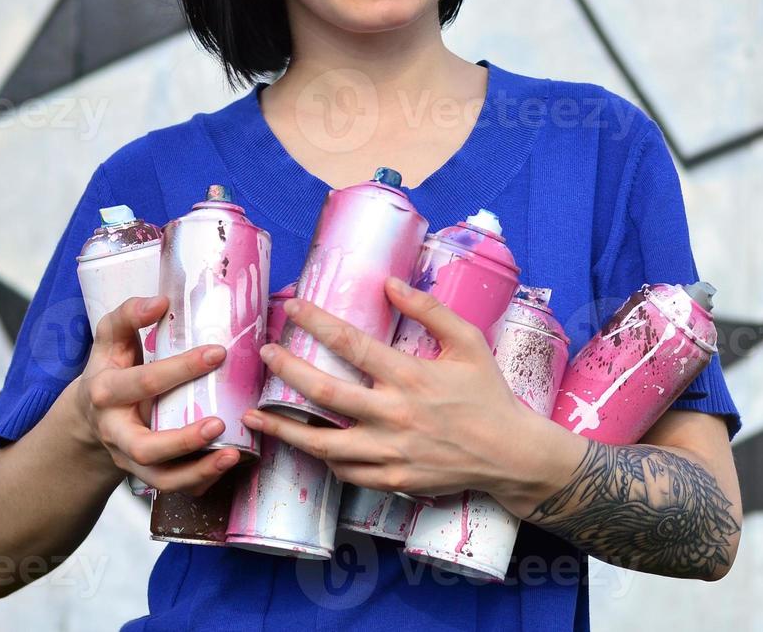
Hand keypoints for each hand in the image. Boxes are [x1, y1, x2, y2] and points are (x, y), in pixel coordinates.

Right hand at [69, 295, 240, 496]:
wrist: (89, 418)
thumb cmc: (112, 369)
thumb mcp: (110, 339)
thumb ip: (128, 315)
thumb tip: (160, 300)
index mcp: (105, 392)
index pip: (141, 382)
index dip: (179, 368)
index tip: (218, 352)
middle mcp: (115, 431)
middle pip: (143, 445)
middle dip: (182, 439)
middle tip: (220, 422)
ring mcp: (130, 458)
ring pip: (159, 477)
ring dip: (196, 470)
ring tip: (232, 454)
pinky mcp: (146, 474)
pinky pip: (173, 487)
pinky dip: (200, 481)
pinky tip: (228, 463)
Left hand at [242, 277, 533, 499]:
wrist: (509, 453)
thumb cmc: (488, 393)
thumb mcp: (468, 343)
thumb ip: (430, 311)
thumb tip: (390, 283)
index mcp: (411, 376)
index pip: (353, 345)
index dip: (318, 323)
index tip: (293, 307)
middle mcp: (395, 414)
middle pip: (325, 393)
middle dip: (288, 371)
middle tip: (265, 355)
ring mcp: (390, 451)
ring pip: (322, 442)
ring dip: (283, 428)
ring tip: (254, 414)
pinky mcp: (392, 479)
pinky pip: (344, 471)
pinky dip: (321, 458)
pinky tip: (306, 445)